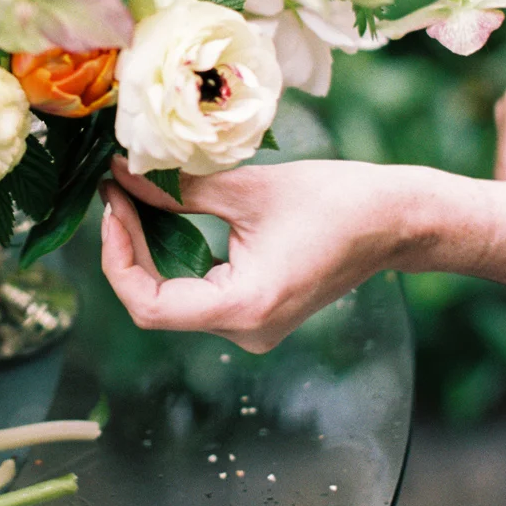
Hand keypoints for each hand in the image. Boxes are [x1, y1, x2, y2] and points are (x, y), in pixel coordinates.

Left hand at [98, 156, 411, 352]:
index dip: (116, 255)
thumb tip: (122, 172)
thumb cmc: (333, 199)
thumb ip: (179, 188)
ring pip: (173, 299)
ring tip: (132, 193)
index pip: (148, 305)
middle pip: (155, 303)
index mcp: (243, 309)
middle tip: (115, 187)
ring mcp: (251, 329)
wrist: (394, 221)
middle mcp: (244, 333)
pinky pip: (197, 293)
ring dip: (148, 249)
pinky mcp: (256, 313)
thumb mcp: (247, 188)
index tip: (111, 203)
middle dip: (127, 244)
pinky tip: (162, 214)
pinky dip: (174, 256)